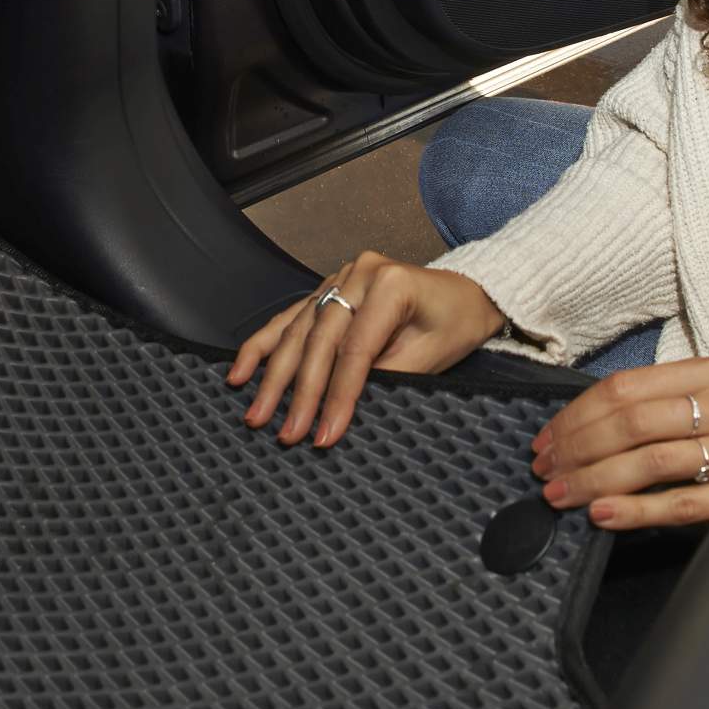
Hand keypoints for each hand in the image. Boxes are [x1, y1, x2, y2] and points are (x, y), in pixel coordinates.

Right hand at [228, 253, 504, 446]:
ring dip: (271, 375)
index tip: (324, 434)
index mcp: (391, 283)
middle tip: (285, 433)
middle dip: (300, 393)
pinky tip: (240, 370)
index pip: (356, 350)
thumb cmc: (456, 324)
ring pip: (296, 331)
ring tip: (254, 412)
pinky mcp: (327, 289)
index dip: (338, 396)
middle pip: (319, 340)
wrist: (468, 294)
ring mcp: (339, 279)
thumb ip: (390, 376)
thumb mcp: (434, 356)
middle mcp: (359, 274)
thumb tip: (343, 407)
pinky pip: (290, 319)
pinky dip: (264, 346)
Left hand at [532, 356, 708, 529]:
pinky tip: (602, 514)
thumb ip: (651, 402)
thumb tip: (575, 430)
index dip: (576, 415)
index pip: (625, 389)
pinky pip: (679, 503)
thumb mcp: (702, 394)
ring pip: (650, 463)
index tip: (546, 440)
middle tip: (545, 470)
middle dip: (577, 449)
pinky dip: (635, 509)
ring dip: (594, 480)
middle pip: (632, 424)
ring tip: (561, 494)